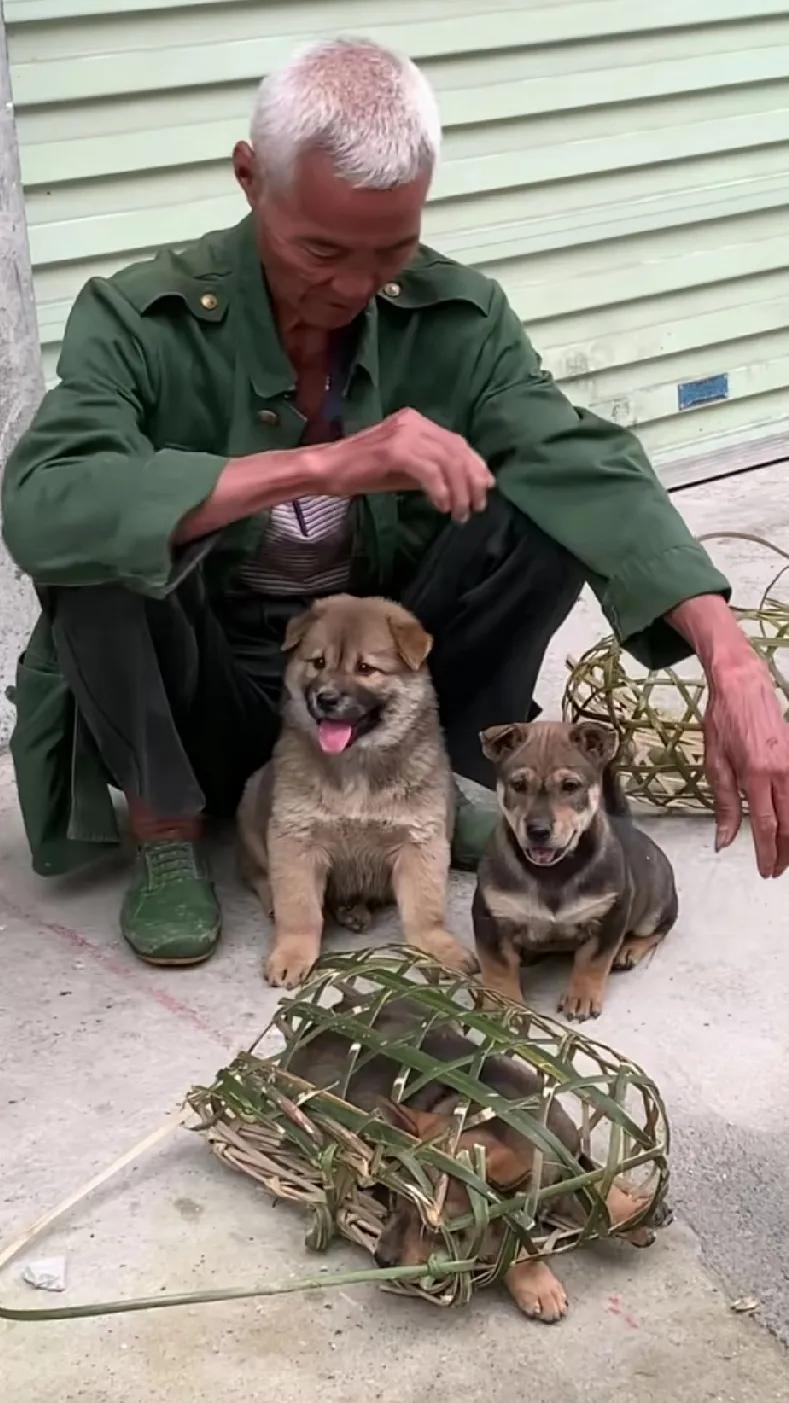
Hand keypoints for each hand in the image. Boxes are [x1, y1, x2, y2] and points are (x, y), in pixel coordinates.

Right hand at [318, 407, 494, 521]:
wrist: (326, 469)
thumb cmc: (360, 472)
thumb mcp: (403, 470)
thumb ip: (432, 471)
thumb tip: (465, 485)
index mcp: (416, 421)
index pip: (456, 442)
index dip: (476, 466)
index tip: (485, 490)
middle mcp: (414, 422)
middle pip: (457, 450)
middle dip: (472, 482)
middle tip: (476, 509)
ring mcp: (404, 434)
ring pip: (448, 462)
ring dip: (459, 492)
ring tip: (460, 514)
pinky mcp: (395, 450)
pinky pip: (429, 472)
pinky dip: (440, 491)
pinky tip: (441, 507)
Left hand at [704, 652, 788, 876]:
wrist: (743, 686)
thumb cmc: (725, 721)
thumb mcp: (715, 764)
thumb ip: (724, 805)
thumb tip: (724, 839)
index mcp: (758, 775)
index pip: (768, 826)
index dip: (768, 853)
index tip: (766, 870)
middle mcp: (783, 772)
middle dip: (786, 852)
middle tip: (776, 870)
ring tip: (785, 854)